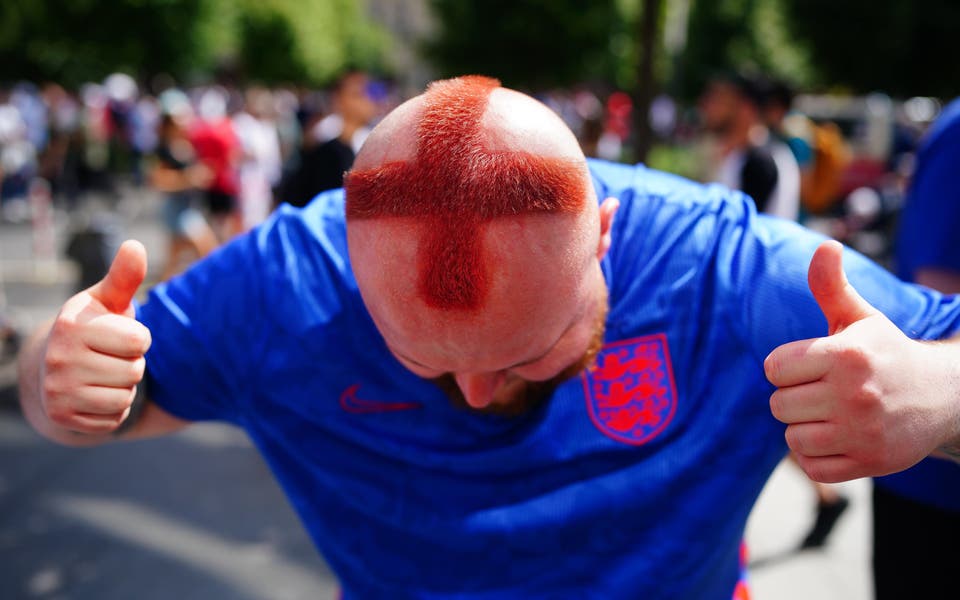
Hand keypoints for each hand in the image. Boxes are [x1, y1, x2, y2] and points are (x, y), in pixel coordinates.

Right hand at [41, 240, 151, 433]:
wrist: (55, 368)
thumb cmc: (93, 328)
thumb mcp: (106, 301)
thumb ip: (124, 277)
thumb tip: (135, 246)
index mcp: (71, 325)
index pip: (139, 340)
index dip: (139, 339)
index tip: (119, 335)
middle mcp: (58, 358)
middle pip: (134, 370)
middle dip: (132, 364)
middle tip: (110, 358)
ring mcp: (56, 391)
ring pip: (124, 397)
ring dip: (124, 388)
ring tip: (104, 375)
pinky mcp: (62, 417)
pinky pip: (113, 419)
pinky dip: (113, 410)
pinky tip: (96, 394)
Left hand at [764, 241, 959, 481]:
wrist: (942, 396)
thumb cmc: (884, 352)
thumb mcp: (859, 317)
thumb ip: (831, 286)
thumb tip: (824, 245)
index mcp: (846, 355)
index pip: (774, 369)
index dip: (786, 367)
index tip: (809, 365)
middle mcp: (855, 394)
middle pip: (779, 406)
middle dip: (793, 398)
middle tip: (821, 392)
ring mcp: (864, 432)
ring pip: (793, 439)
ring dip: (804, 429)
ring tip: (830, 415)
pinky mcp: (871, 463)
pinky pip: (813, 468)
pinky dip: (817, 457)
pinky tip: (837, 438)